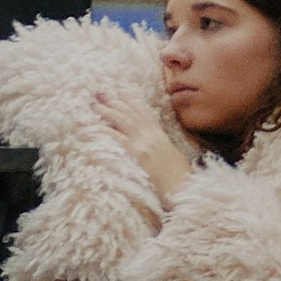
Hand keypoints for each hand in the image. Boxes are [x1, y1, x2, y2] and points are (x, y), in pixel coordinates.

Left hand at [94, 83, 195, 206]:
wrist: (184, 188)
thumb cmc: (181, 178)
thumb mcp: (173, 156)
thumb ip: (162, 147)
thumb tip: (152, 145)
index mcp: (161, 136)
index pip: (145, 113)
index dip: (132, 102)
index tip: (122, 93)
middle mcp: (152, 136)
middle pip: (132, 114)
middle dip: (116, 102)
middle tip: (102, 94)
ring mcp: (144, 144)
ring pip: (124, 122)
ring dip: (108, 112)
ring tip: (95, 105)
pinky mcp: (136, 155)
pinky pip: (118, 140)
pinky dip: (107, 132)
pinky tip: (98, 127)